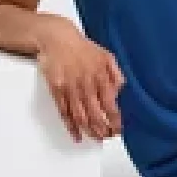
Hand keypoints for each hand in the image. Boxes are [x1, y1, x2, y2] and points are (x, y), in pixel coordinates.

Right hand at [36, 22, 125, 142]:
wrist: (57, 38)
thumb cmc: (82, 48)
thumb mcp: (106, 56)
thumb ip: (116, 74)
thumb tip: (120, 91)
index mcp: (101, 75)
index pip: (110, 104)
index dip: (115, 120)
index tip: (118, 129)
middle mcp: (86, 83)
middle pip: (95, 114)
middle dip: (103, 129)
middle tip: (107, 137)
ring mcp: (70, 87)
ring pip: (80, 116)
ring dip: (89, 131)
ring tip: (96, 139)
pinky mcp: (56, 89)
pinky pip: (64, 112)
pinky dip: (70, 126)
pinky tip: (76, 135)